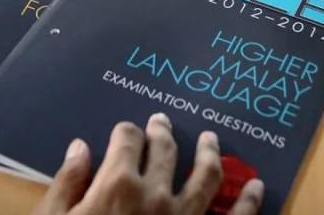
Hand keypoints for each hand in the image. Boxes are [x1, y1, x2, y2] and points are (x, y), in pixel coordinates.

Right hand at [34, 113, 263, 214]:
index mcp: (117, 184)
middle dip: (161, 132)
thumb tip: (80, 147)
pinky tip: (256, 186)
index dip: (125, 131)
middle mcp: (156, 193)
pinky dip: (250, 202)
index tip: (124, 132)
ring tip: (210, 138)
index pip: (126, 139)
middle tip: (162, 122)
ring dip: (209, 152)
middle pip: (165, 149)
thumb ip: (67, 183)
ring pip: (207, 175)